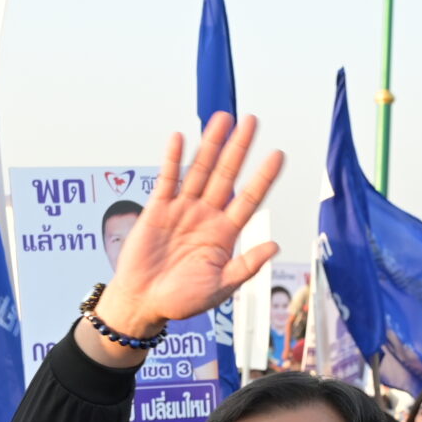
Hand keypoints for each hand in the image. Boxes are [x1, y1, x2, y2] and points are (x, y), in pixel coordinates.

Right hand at [88, 114, 284, 341]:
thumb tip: (275, 246)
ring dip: (210, 144)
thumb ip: (246, 265)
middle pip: (226, 175)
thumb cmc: (182, 299)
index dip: (263, 177)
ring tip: (222, 120)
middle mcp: (206, 216)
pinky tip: (180, 139)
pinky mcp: (157, 209)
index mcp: (224, 234)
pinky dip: (173, 159)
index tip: (278, 155)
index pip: (249, 199)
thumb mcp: (221, 286)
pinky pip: (167, 179)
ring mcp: (182, 210)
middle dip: (239, 148)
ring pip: (200, 170)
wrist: (143, 302)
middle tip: (251, 121)